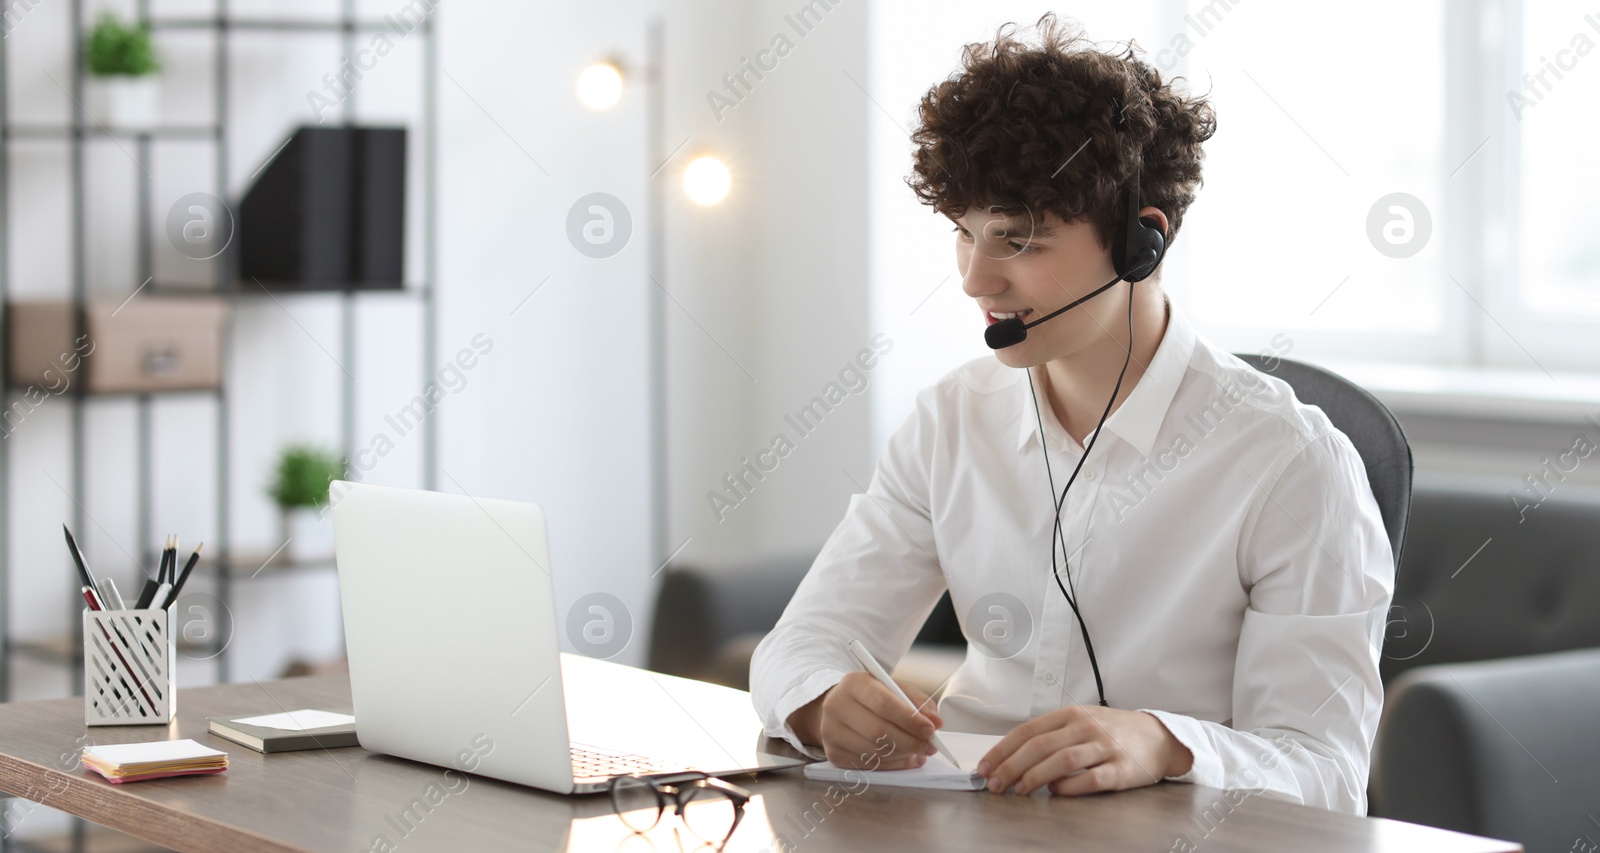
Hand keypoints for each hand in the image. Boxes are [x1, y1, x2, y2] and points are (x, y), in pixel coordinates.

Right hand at [787, 671, 944, 770]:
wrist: (840, 706)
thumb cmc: (872, 696)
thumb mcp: (894, 688)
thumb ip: (918, 702)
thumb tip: (935, 722)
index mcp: (853, 683)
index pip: (884, 704)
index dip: (910, 720)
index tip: (931, 730)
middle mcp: (836, 706)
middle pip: (878, 732)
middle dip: (910, 742)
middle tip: (931, 746)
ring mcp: (831, 732)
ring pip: (874, 752)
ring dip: (903, 755)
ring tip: (919, 751)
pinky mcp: (833, 754)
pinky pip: (869, 766)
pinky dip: (892, 765)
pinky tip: (904, 758)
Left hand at [977, 706, 1192, 795]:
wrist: (1158, 737)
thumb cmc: (1112, 731)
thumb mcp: (1080, 722)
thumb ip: (1051, 735)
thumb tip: (1013, 757)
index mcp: (1070, 714)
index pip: (1028, 731)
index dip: (1003, 750)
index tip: (985, 767)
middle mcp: (1086, 727)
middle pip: (1040, 746)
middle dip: (1011, 767)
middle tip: (994, 784)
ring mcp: (1104, 748)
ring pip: (1062, 761)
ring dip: (1034, 777)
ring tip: (1017, 790)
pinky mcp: (1121, 770)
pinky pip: (1090, 779)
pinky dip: (1069, 787)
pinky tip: (1054, 793)